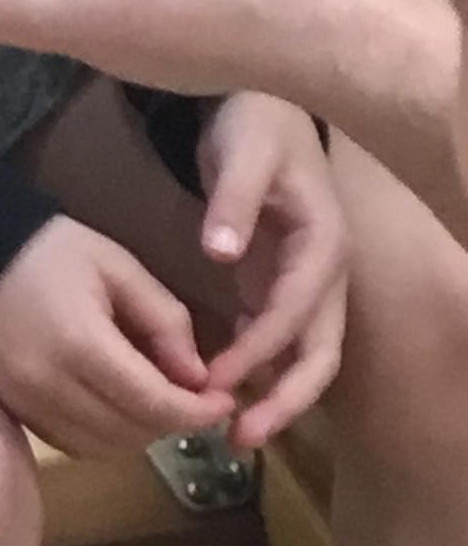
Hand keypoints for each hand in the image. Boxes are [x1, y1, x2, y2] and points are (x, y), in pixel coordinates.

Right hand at [0, 218, 230, 457]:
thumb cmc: (50, 250)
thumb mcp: (118, 267)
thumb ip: (164, 320)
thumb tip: (198, 378)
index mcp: (80, 344)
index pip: (154, 403)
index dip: (197, 411)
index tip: (224, 401)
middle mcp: (49, 385)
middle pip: (131, 433)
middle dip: (173, 422)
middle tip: (195, 398)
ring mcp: (25, 403)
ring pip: (104, 448)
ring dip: (140, 433)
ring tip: (157, 401)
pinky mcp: (12, 409)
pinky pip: (72, 444)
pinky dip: (106, 436)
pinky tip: (116, 406)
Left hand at [197, 93, 348, 445]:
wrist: (261, 106)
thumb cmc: (255, 124)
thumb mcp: (242, 152)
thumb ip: (231, 200)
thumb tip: (220, 252)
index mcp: (325, 244)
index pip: (298, 312)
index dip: (261, 351)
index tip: (218, 381)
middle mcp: (327, 273)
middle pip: (321, 353)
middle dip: (287, 400)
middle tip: (241, 439)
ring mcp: (308, 283)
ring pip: (306, 355)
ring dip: (277, 396)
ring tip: (235, 436)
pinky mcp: (283, 284)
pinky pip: (282, 340)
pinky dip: (260, 371)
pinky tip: (224, 394)